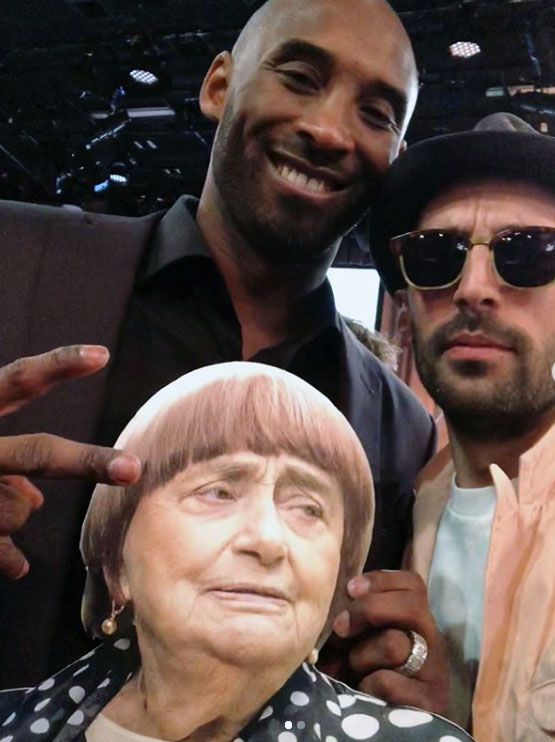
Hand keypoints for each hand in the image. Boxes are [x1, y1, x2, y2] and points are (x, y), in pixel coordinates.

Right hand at [0, 345, 140, 579]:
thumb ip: (4, 459)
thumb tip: (36, 502)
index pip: (16, 381)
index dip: (57, 366)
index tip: (101, 355)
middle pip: (35, 453)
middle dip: (85, 461)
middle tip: (132, 468)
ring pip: (18, 509)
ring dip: (9, 514)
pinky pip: (0, 550)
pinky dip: (9, 557)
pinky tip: (18, 566)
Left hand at [330, 570, 447, 713]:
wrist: (380, 725)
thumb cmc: (362, 672)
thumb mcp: (357, 638)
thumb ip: (356, 616)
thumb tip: (347, 592)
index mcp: (417, 620)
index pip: (413, 585)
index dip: (382, 580)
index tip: (351, 588)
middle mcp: (433, 641)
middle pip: (411, 606)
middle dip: (369, 610)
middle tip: (341, 627)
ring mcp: (435, 672)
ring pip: (393, 644)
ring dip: (361, 656)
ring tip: (353, 670)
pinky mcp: (430, 702)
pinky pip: (387, 681)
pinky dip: (367, 685)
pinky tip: (365, 692)